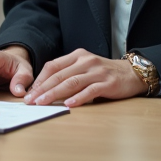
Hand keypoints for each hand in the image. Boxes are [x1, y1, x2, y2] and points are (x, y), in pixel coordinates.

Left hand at [24, 48, 146, 107]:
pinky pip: (90, 90)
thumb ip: (68, 74)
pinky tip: (69, 104)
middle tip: (30, 100)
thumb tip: (44, 89)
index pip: (53, 66)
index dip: (39, 79)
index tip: (29, 92)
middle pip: (59, 75)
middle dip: (42, 89)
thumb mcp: (84, 68)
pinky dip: (79, 98)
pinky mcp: (108, 83)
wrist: (132, 73)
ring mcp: (97, 72)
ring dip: (55, 94)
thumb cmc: (104, 73)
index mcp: (77, 55)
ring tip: (43, 103)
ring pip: (72, 82)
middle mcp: (86, 61)